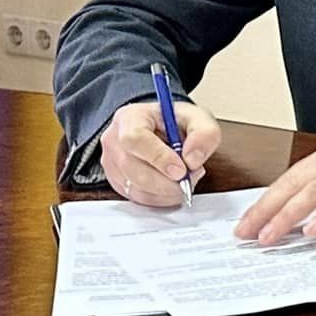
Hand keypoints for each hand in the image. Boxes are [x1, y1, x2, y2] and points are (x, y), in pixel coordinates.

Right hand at [99, 98, 219, 207]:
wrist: (161, 129)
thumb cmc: (174, 122)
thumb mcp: (196, 117)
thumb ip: (203, 133)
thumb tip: (193, 160)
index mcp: (130, 118)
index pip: (135, 139)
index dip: (159, 158)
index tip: (181, 170)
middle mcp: (114, 141)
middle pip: (134, 170)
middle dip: (168, 181)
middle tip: (191, 177)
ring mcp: (112, 164)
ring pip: (136, 188)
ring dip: (167, 191)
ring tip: (186, 178)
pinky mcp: (117, 182)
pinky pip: (138, 198)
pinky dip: (161, 198)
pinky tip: (174, 187)